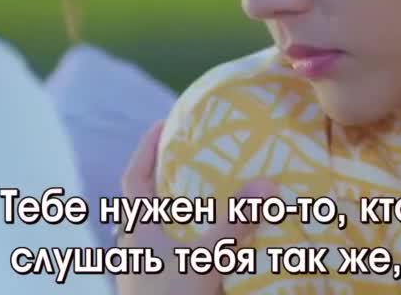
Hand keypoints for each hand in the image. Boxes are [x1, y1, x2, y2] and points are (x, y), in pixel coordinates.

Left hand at [113, 121, 274, 294]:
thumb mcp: (204, 262)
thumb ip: (234, 224)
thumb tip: (266, 183)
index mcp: (137, 232)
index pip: (133, 180)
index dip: (145, 149)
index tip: (163, 123)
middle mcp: (138, 249)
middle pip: (150, 204)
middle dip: (173, 179)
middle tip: (201, 155)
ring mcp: (150, 273)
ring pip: (167, 233)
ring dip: (189, 214)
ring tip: (220, 194)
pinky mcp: (167, 289)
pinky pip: (181, 255)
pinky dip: (201, 242)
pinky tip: (227, 244)